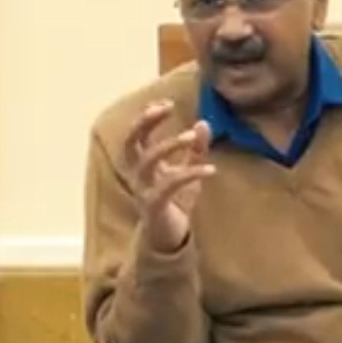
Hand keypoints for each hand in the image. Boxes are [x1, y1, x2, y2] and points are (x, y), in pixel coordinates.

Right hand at [123, 99, 214, 251]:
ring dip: (168, 145)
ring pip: (146, 161)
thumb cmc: (176, 203)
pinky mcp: (155, 206)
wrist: (170, 239)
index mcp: (143, 165)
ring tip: (191, 136)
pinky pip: (169, 185)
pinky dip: (190, 174)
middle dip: (144, 123)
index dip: (146, 118)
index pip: (136, 136)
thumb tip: (203, 123)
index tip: (165, 103)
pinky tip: (210, 168)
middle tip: (165, 107)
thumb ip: (195, 149)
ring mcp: (144, 190)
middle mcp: (139, 175)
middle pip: (131, 143)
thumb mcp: (188, 172)